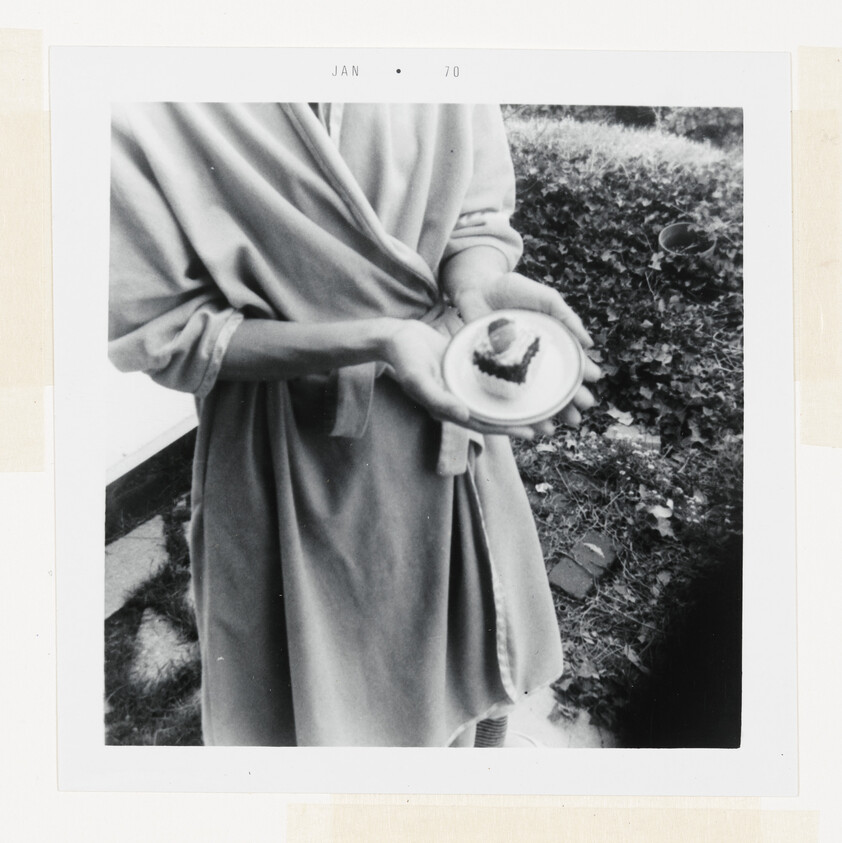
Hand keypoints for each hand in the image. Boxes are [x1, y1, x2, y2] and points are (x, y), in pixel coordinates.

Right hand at [383, 320, 556, 438]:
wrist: (397, 337)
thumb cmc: (404, 359)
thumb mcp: (418, 379)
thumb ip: (438, 399)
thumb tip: (465, 416)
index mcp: (450, 408)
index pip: (484, 423)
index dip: (508, 429)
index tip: (532, 431)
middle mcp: (460, 400)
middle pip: (496, 414)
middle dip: (522, 420)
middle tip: (551, 422)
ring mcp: (464, 386)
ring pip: (497, 399)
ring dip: (519, 403)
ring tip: (547, 403)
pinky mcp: (468, 370)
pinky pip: (492, 379)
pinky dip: (510, 380)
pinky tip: (527, 374)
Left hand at [450, 271, 600, 427]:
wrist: (476, 286)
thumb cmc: (512, 289)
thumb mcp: (545, 298)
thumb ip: (566, 317)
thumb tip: (589, 343)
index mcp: (549, 343)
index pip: (569, 363)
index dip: (581, 374)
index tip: (593, 380)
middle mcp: (531, 359)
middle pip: (553, 385)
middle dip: (568, 402)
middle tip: (580, 413)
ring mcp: (511, 367)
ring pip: (531, 396)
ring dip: (545, 413)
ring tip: (555, 427)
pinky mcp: (490, 371)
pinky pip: (504, 394)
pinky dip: (514, 410)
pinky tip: (525, 422)